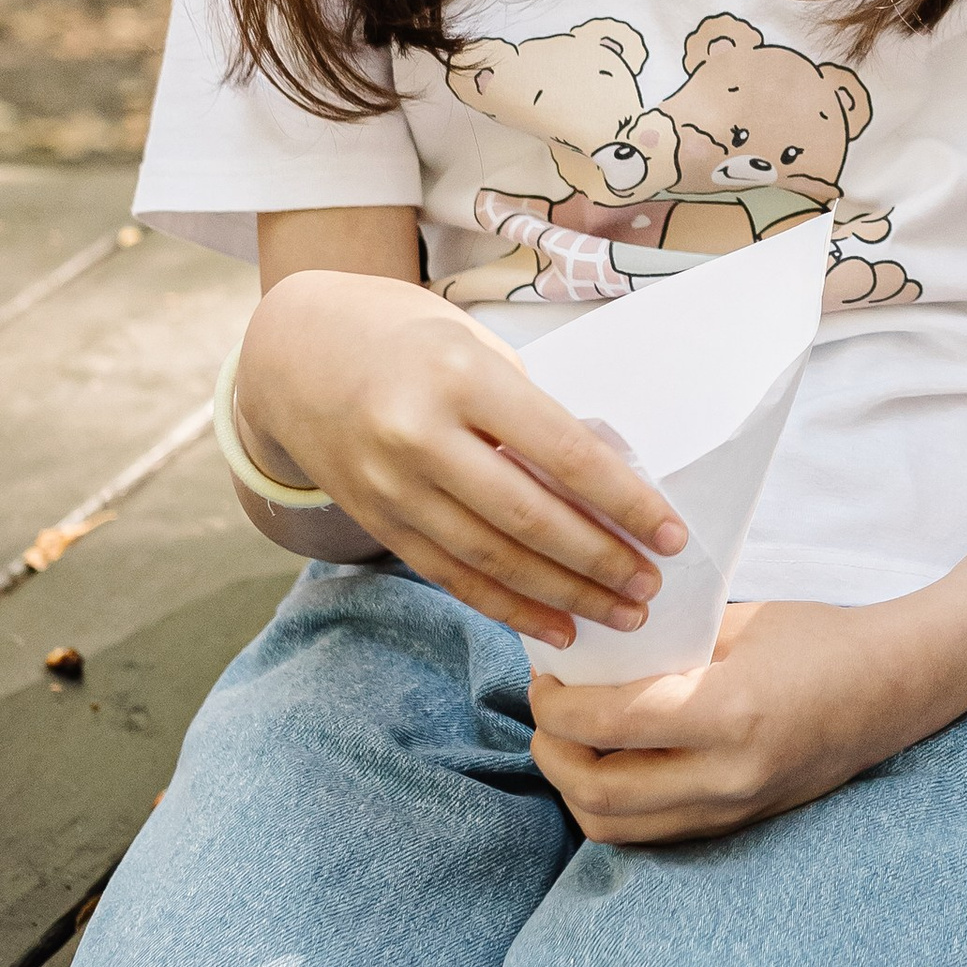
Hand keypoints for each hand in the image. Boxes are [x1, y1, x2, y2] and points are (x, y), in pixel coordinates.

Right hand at [236, 270, 686, 653]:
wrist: (294, 353)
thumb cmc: (408, 338)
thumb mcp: (474, 344)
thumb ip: (530, 408)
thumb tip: (605, 482)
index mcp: (461, 377)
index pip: (562, 452)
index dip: (624, 501)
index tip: (671, 534)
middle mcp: (420, 436)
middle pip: (529, 517)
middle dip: (601, 560)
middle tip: (653, 585)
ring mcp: (391, 486)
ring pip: (492, 559)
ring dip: (565, 594)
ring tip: (622, 614)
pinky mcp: (376, 521)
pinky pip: (451, 577)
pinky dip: (508, 607)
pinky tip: (556, 628)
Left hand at [529, 598, 888, 844]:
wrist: (896, 687)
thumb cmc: (821, 639)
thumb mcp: (739, 624)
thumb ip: (665, 646)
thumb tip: (591, 655)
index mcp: (730, 713)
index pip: (609, 725)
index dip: (556, 705)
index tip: (545, 680)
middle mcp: (729, 776)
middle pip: (598, 792)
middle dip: (552, 752)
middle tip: (546, 713)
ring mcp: (734, 810)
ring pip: (616, 827)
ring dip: (575, 788)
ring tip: (571, 742)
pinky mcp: (737, 825)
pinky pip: (651, 833)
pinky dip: (615, 806)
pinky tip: (611, 763)